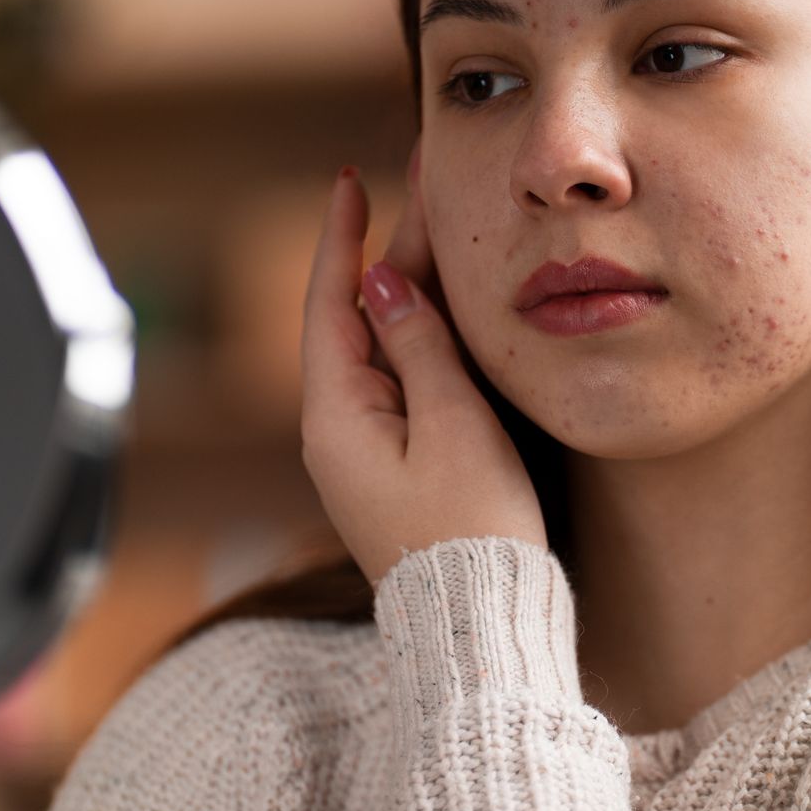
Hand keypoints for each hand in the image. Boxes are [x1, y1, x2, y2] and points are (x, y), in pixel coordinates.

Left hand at [299, 154, 545, 589]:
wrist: (480, 631)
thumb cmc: (471, 535)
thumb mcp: (453, 428)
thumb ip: (419, 348)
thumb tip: (382, 284)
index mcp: (336, 417)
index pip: (330, 304)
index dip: (342, 237)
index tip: (350, 180)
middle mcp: (338, 431)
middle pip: (359, 319)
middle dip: (389, 252)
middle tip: (424, 188)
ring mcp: (366, 451)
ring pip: (385, 348)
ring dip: (412, 291)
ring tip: (445, 232)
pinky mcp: (398, 468)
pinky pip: (404, 383)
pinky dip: (425, 339)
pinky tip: (452, 311)